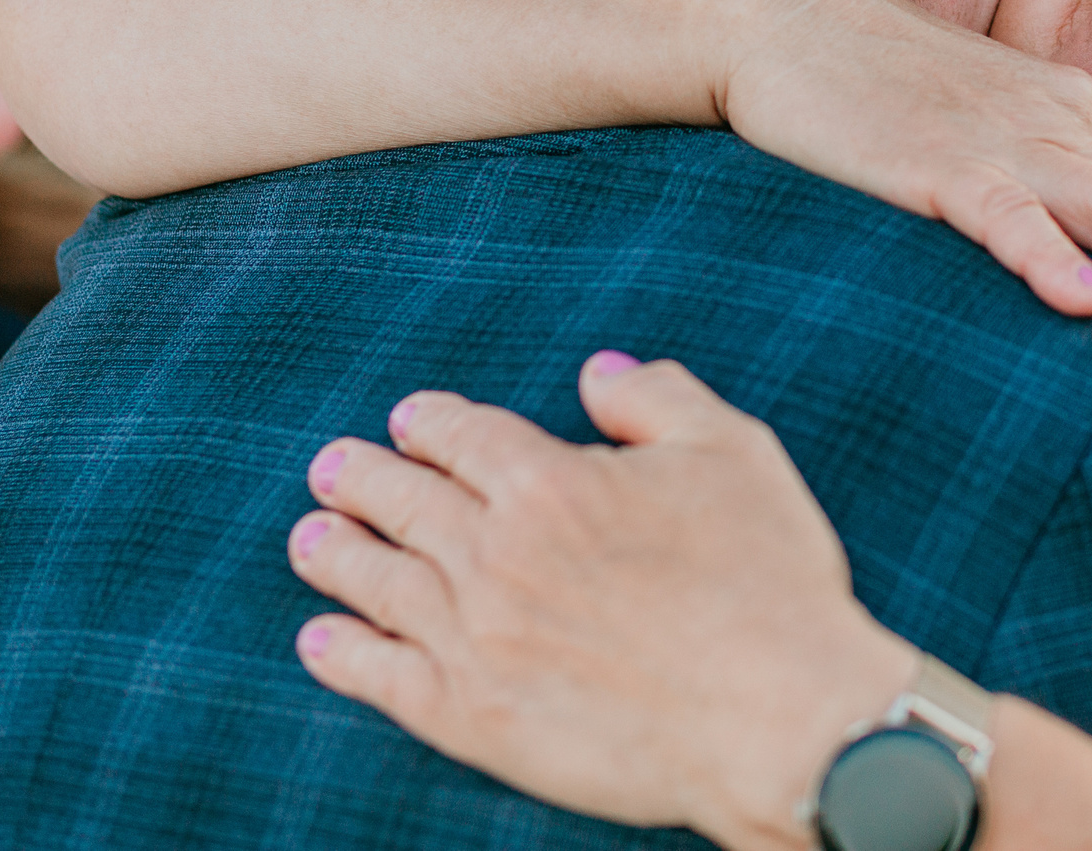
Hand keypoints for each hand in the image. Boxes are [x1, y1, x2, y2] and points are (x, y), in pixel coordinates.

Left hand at [288, 354, 916, 848]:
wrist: (779, 718)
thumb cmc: (770, 578)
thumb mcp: (733, 452)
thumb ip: (656, 397)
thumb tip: (594, 373)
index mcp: (552, 481)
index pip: (462, 435)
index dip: (427, 422)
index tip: (408, 420)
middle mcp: (496, 554)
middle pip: (403, 501)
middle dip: (361, 478)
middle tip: (329, 469)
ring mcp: (475, 639)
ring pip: (379, 582)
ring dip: (337, 553)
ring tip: (311, 538)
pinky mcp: (473, 718)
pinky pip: (384, 677)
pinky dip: (344, 655)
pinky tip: (322, 639)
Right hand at [718, 0, 1091, 349]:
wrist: (783, 18)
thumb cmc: (872, 85)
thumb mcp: (975, 131)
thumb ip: (1032, 184)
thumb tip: (1080, 264)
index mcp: (1069, 118)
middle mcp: (1055, 126)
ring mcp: (1000, 142)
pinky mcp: (934, 163)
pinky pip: (1004, 217)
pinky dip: (1049, 259)